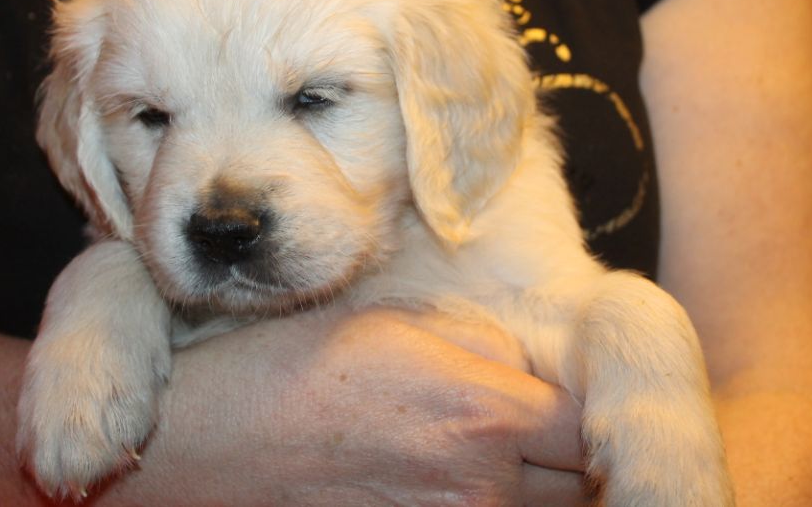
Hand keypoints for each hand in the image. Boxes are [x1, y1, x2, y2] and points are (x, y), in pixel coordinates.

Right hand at [128, 306, 589, 505]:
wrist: (218, 438)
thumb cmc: (299, 366)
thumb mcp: (397, 322)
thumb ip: (486, 343)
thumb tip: (527, 367)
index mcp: (481, 412)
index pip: (592, 426)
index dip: (594, 409)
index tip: (572, 395)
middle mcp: (479, 486)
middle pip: (582, 486)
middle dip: (575, 456)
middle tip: (544, 427)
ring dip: (538, 488)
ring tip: (506, 454)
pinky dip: (492, 505)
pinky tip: (451, 480)